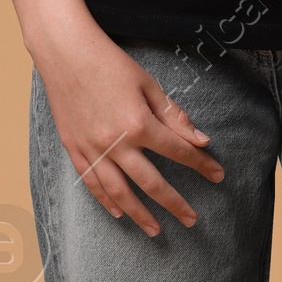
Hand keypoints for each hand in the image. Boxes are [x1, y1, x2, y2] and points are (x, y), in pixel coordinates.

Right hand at [36, 31, 222, 236]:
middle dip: (174, 203)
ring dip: (140, 214)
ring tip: (156, 230)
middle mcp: (115, 142)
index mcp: (138, 123)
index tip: (217, 175)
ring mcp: (92, 148)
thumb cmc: (109, 63)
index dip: (200, 164)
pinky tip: (118, 213)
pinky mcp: (74, 148)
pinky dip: (105, 200)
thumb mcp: (148, 84)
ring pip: (119, 192)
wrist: (64, 51)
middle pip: (151, 182)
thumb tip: (201, 141)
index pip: (177, 151)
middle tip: (192, 220)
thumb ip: (174, 116)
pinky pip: (91, 182)